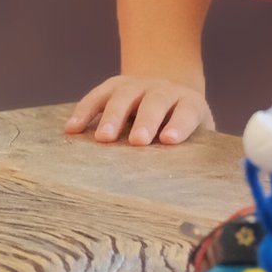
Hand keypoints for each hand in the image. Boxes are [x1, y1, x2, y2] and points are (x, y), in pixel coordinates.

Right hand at [66, 75, 211, 145]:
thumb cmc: (181, 122)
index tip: (169, 140)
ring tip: (103, 138)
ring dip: (112, 117)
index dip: (179, 125)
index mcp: (188, 103)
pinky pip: (97, 97)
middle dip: (145, 121)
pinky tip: (72, 129)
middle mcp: (162, 90)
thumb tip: (190, 186)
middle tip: (138, 141)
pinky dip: (84, 112)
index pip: (186, 112)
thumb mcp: (198, 132)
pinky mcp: (113, 85)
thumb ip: (195, 151)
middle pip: (154, 102)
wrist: (168, 87)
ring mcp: (136, 85)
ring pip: (123, 96)